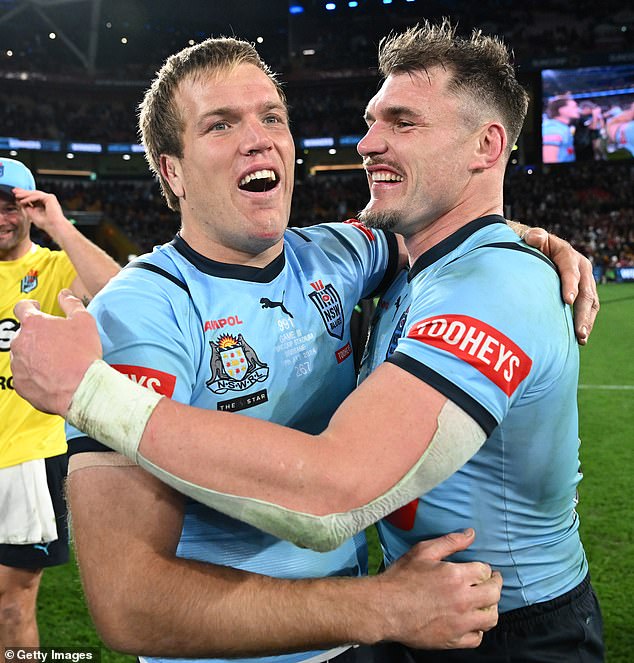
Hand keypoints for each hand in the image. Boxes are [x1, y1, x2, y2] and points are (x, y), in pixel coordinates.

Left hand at [11, 290, 101, 415]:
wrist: (81, 387)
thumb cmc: (83, 354)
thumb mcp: (84, 321)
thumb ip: (71, 303)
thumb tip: (65, 294)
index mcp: (33, 324)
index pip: (22, 307)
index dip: (30, 306)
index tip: (36, 308)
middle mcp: (20, 343)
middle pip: (24, 334)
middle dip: (38, 336)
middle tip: (56, 342)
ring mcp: (18, 364)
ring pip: (23, 355)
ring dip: (35, 355)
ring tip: (56, 362)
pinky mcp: (20, 384)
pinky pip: (24, 375)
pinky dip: (35, 374)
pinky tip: (52, 376)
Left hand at [13, 187, 67, 237]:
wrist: (54, 226)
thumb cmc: (46, 223)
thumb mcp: (32, 213)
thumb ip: (27, 206)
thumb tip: (19, 200)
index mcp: (45, 203)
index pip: (33, 197)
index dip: (24, 195)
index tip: (16, 195)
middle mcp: (48, 200)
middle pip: (34, 194)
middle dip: (23, 192)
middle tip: (14, 191)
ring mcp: (50, 198)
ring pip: (35, 194)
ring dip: (25, 195)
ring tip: (16, 196)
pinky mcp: (50, 198)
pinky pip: (38, 196)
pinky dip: (29, 198)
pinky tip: (23, 201)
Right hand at [374, 529, 500, 649]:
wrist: (384, 608)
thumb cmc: (401, 578)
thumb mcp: (423, 551)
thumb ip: (450, 541)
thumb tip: (471, 534)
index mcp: (457, 576)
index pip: (485, 570)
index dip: (483, 568)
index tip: (480, 569)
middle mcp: (463, 600)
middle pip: (494, 593)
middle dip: (495, 585)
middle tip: (492, 582)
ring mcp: (460, 622)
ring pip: (491, 618)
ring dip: (490, 608)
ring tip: (484, 602)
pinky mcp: (453, 640)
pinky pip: (477, 638)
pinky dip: (478, 630)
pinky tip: (471, 622)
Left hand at [523, 228, 598, 344]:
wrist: (540, 248)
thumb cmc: (533, 245)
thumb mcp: (533, 238)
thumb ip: (534, 237)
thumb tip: (533, 238)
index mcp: (568, 255)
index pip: (570, 271)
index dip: (570, 285)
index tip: (568, 300)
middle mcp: (581, 268)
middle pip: (585, 291)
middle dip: (582, 312)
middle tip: (579, 331)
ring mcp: (584, 281)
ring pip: (590, 302)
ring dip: (587, 321)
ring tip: (581, 338)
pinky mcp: (583, 291)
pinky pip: (588, 308)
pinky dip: (585, 322)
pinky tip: (579, 338)